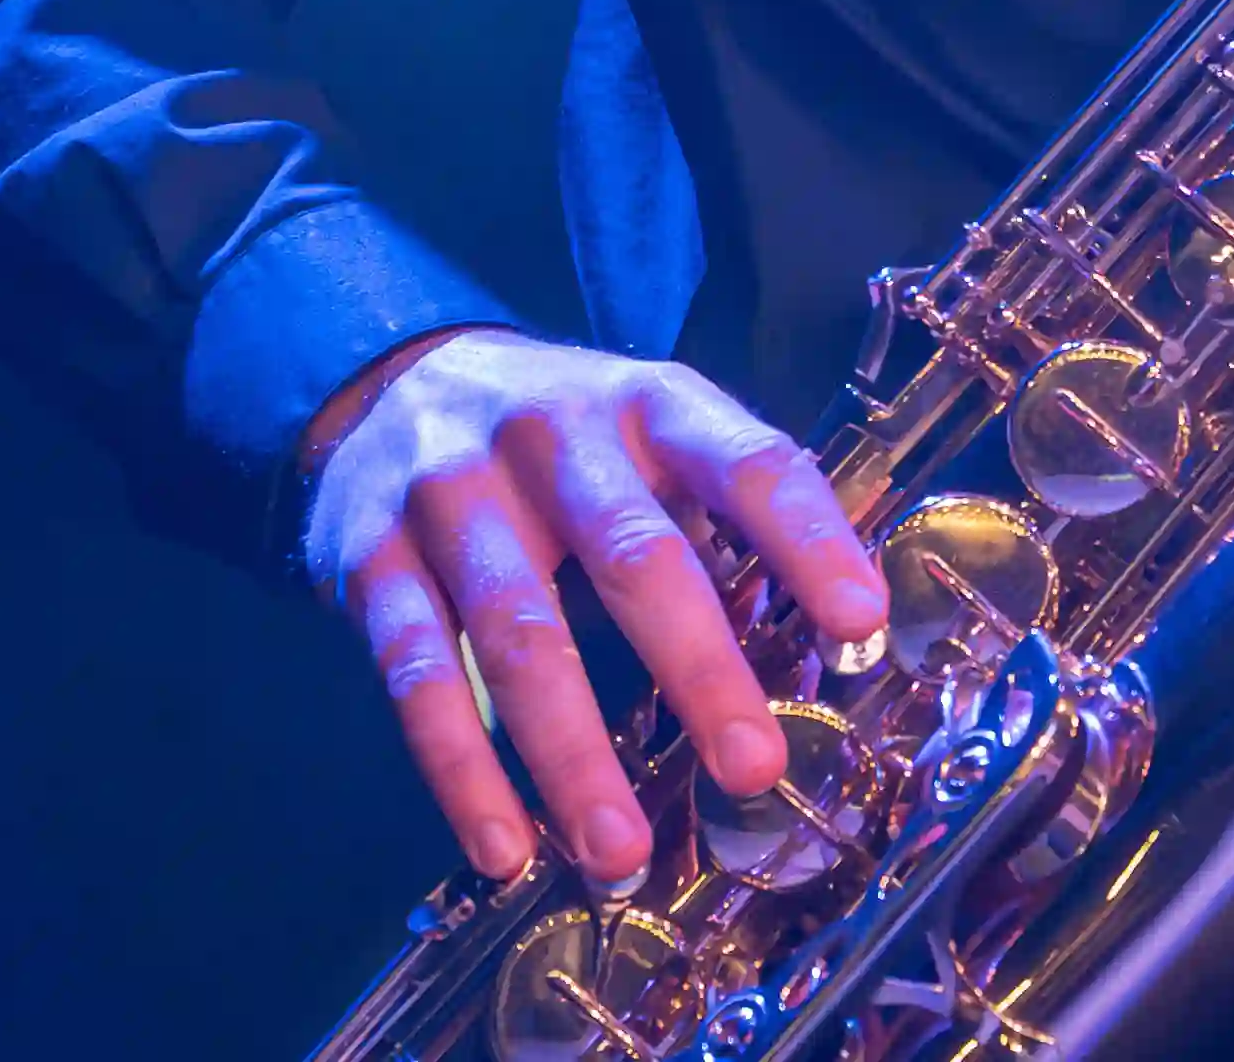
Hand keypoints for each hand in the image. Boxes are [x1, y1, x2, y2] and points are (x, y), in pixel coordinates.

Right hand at [303, 325, 893, 888]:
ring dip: (571, 753)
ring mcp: (454, 494)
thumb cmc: (567, 436)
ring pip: (520, 632)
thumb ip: (732, 515)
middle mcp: (554, 436)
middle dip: (698, 669)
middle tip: (753, 767)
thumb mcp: (655, 433)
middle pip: (635, 557)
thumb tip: (838, 635)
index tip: (861, 626)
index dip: (809, 541)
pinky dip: (460, 768)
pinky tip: (502, 845)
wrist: (394, 382)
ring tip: (619, 851)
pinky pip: (420, 674)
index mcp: (652, 404)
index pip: (749, 464)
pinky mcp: (371, 558)